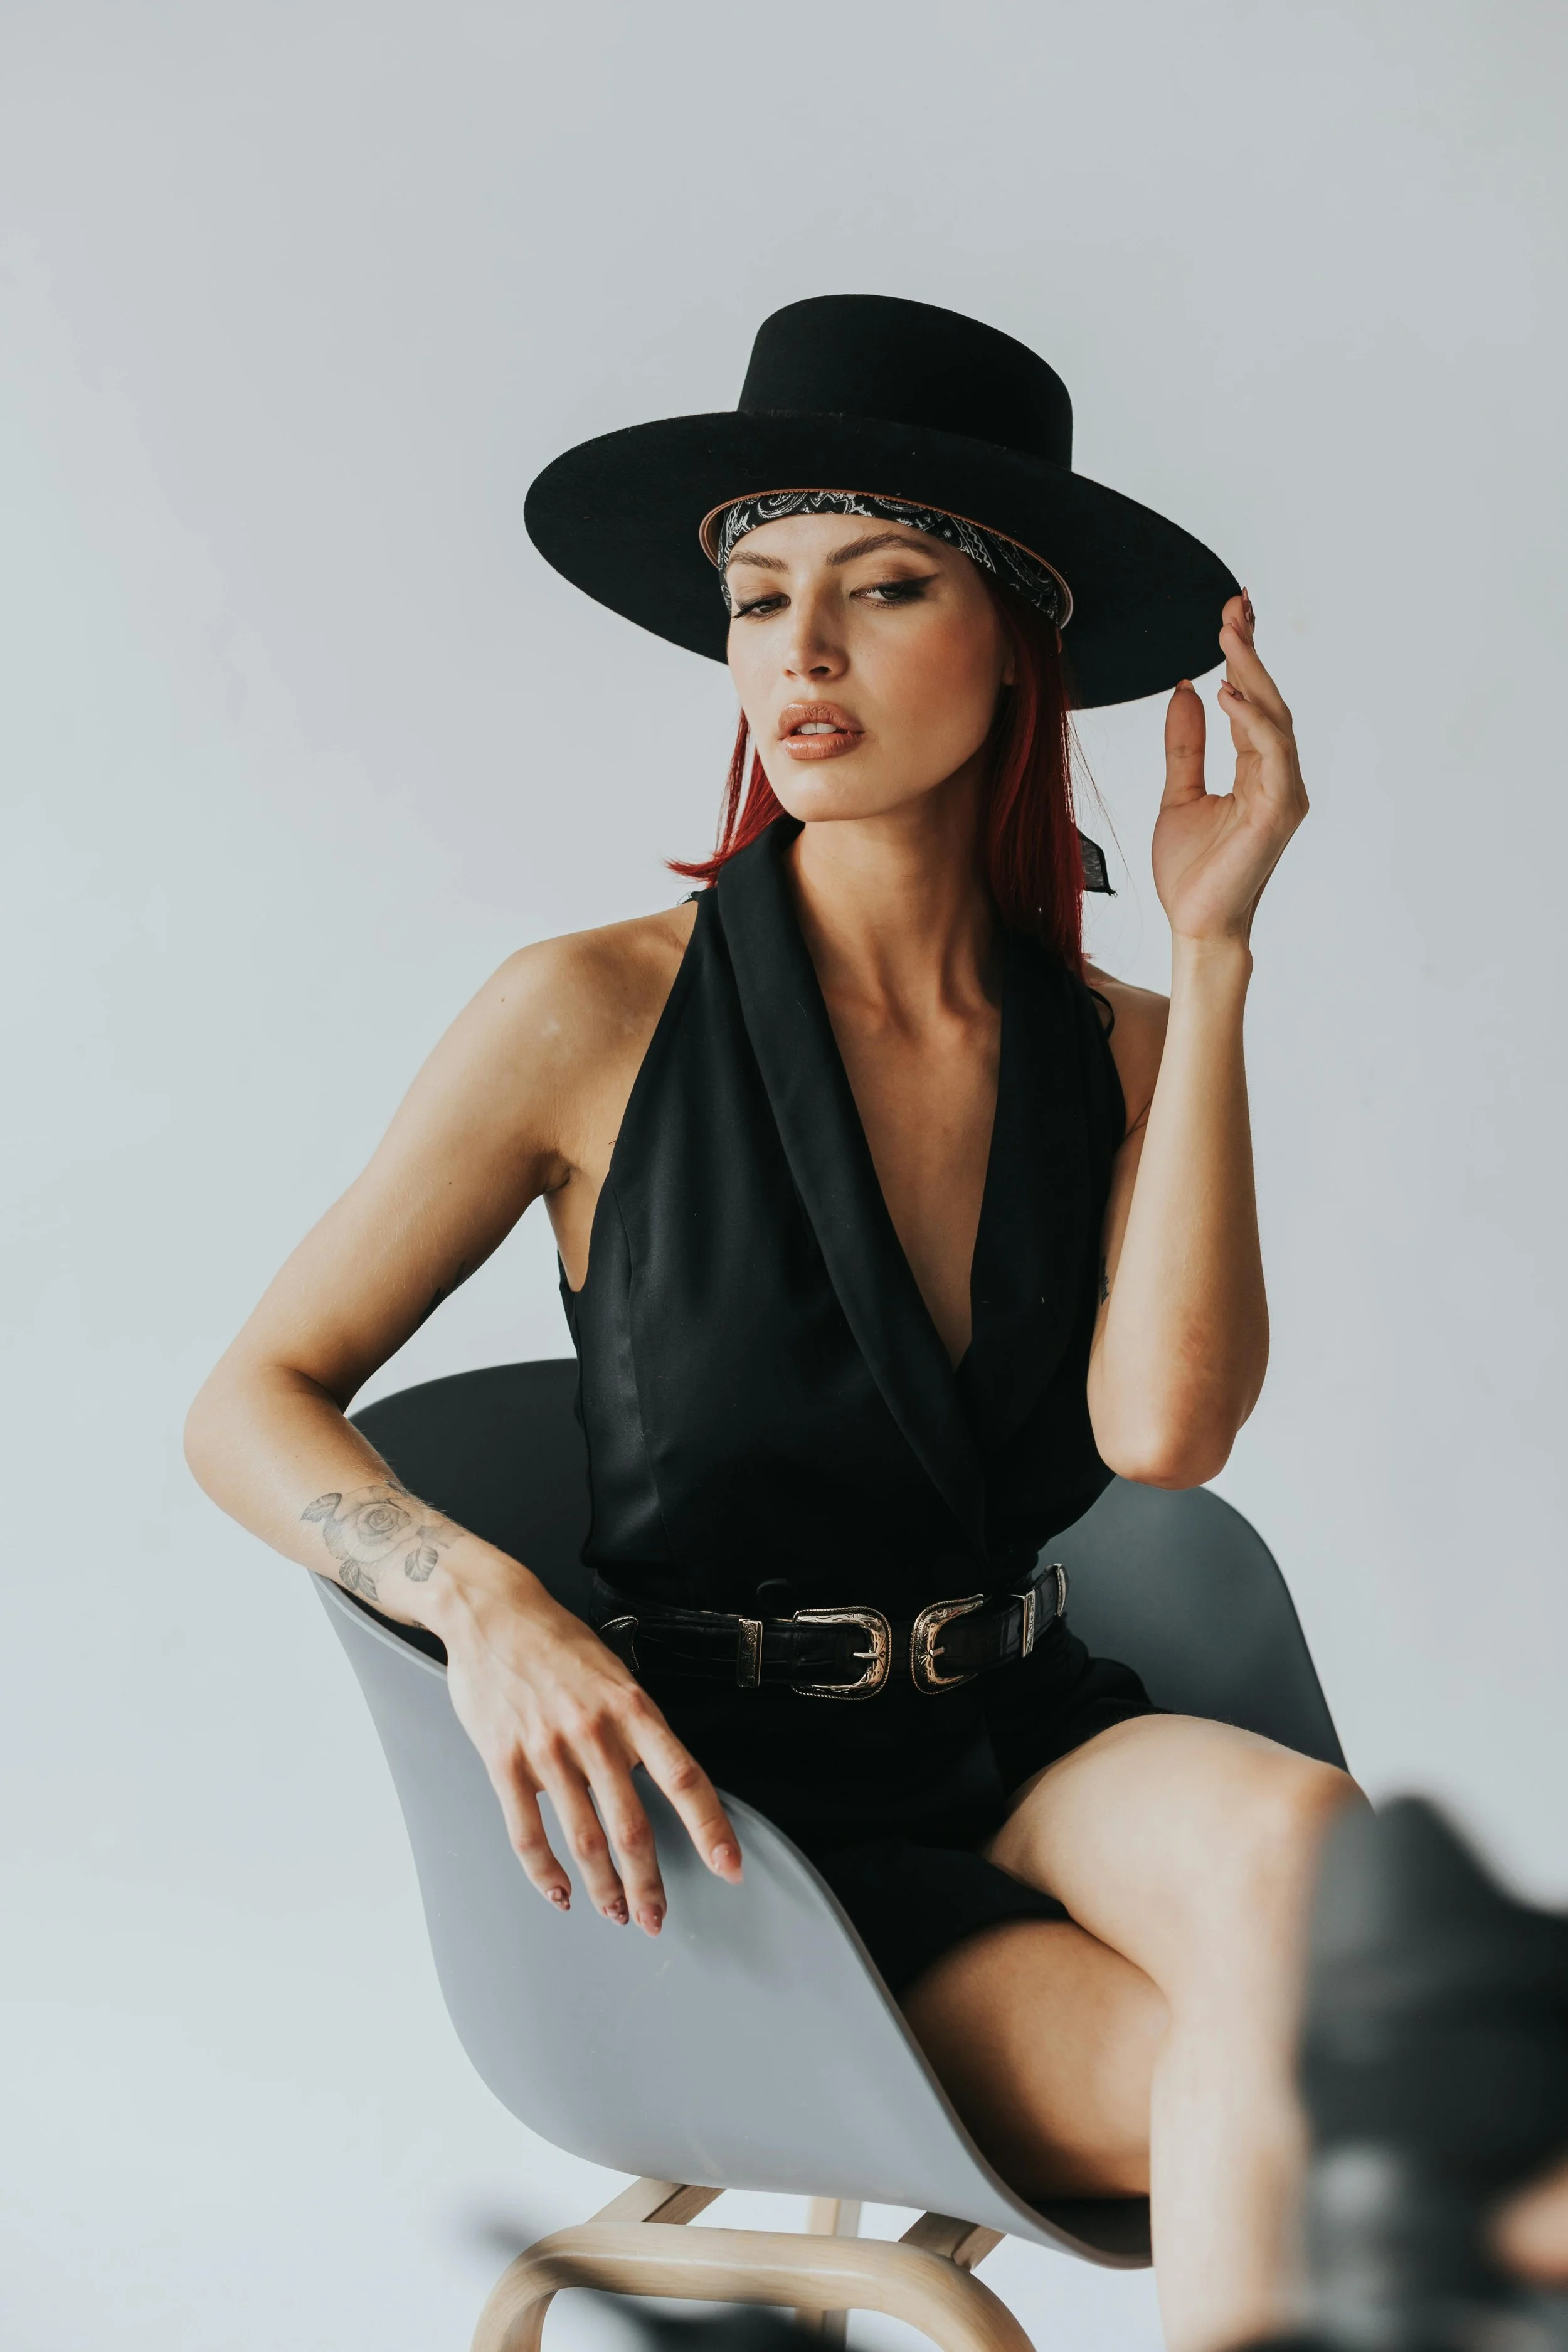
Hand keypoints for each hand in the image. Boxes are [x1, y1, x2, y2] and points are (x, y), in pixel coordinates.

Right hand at [433, 1565, 741, 1934]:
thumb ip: (636, 1727)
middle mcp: (594, 1732)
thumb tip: (660, 1780)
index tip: (729, 1868)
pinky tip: (559, 1892)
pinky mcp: (504, 1761)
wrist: (492, 1612)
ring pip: (585, 1839)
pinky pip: (528, 1831)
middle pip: (633, 1826)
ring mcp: (547, 1749)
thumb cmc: (558, 1643)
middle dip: (648, 1883)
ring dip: (603, 1888)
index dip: (711, 1828)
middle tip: (656, 1918)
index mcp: (631, 1708)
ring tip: (616, 1913)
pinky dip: (545, 1872)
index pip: (683, 1777)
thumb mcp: (615, 1674)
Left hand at [1152, 591, 1307, 944]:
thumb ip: (1185, 744)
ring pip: (1274, 718)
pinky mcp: (1278, 810)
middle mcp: (1277, 776)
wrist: (1194, 924)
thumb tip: (1187, 690)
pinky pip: (1271, 753)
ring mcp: (1283, 792)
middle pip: (1269, 700)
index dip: (1244, 657)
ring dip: (1252, 673)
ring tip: (1228, 635)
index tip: (1231, 614)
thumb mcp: (1178, 794)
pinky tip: (1228, 693)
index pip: (1252, 702)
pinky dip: (1251, 720)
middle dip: (1251, 650)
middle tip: (1233, 606)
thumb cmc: (1191, 872)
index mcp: (1255, 770)